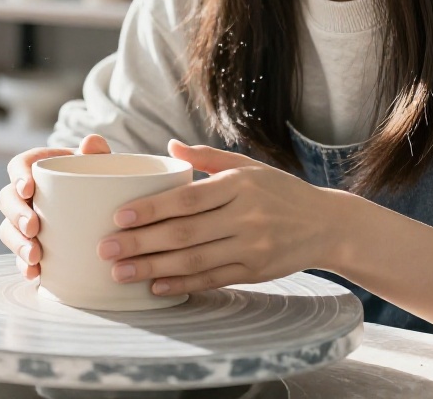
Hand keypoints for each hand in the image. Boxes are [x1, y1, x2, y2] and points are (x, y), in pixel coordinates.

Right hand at [0, 134, 111, 279]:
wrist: (106, 206)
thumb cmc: (97, 179)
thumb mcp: (100, 164)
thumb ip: (97, 153)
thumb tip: (91, 144)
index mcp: (37, 168)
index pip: (17, 165)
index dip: (18, 176)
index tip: (28, 189)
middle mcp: (25, 194)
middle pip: (7, 199)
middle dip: (16, 214)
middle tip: (33, 227)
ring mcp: (25, 221)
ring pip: (7, 229)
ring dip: (17, 243)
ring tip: (34, 256)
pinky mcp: (30, 244)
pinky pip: (18, 255)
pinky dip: (23, 265)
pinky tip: (34, 274)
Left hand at [99, 139, 345, 297]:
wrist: (327, 225)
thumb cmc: (280, 191)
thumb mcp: (249, 166)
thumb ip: (208, 156)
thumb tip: (169, 147)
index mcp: (239, 185)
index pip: (186, 199)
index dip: (150, 209)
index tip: (118, 216)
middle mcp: (245, 217)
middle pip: (184, 233)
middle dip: (140, 243)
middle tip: (104, 248)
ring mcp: (251, 248)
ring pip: (194, 261)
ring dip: (153, 268)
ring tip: (119, 272)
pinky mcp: (256, 273)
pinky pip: (212, 281)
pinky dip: (182, 285)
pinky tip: (154, 287)